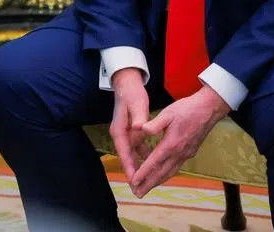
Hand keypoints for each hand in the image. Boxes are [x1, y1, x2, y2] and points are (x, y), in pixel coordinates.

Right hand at [108, 68, 150, 183]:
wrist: (127, 83)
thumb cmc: (132, 94)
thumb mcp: (136, 105)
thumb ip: (140, 118)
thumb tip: (141, 128)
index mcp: (119, 131)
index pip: (124, 154)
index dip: (130, 168)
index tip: (135, 182)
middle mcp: (121, 135)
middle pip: (127, 158)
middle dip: (134, 174)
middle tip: (140, 190)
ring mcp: (126, 134)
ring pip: (133, 155)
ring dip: (140, 167)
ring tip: (147, 182)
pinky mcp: (132, 131)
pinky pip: (139, 148)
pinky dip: (145, 156)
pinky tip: (153, 162)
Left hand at [129, 85, 230, 197]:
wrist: (209, 109)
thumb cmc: (187, 109)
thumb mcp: (168, 113)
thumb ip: (154, 124)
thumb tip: (140, 129)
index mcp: (171, 144)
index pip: (154, 162)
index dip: (143, 173)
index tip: (133, 182)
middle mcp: (179, 153)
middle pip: (161, 173)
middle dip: (148, 184)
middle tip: (137, 193)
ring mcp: (186, 154)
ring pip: (170, 172)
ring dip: (157, 182)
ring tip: (146, 189)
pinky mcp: (190, 152)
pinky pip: (176, 168)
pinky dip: (166, 175)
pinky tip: (161, 176)